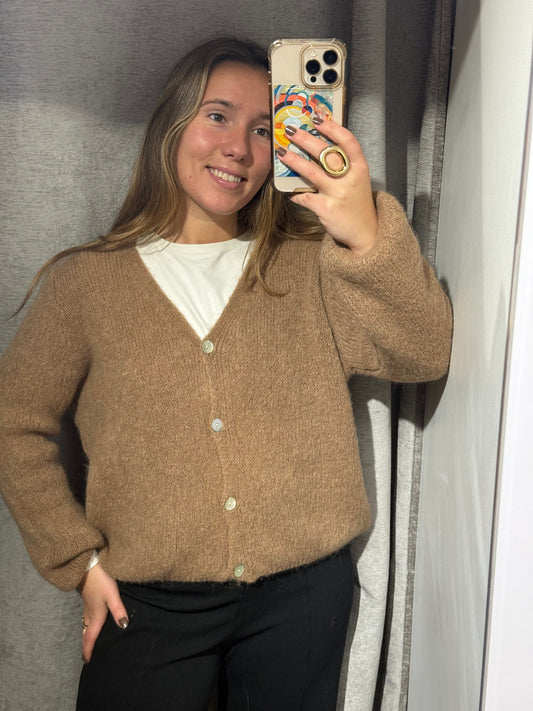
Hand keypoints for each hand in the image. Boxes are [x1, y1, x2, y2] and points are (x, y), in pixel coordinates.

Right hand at [78, 563, 128, 662]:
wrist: (87, 566)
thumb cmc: (101, 581)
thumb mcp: (112, 595)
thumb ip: (118, 610)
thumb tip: (124, 627)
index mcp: (95, 616)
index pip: (90, 638)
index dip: (89, 650)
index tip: (88, 662)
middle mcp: (89, 614)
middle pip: (86, 634)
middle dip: (87, 646)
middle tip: (88, 657)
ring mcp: (87, 607)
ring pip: (85, 627)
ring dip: (87, 637)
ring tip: (90, 644)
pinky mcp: (87, 600)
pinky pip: (86, 619)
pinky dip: (87, 627)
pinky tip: (92, 624)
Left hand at [276, 117, 377, 255]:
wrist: (366, 233)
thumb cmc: (357, 203)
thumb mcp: (357, 180)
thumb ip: (343, 165)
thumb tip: (318, 146)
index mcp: (360, 168)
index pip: (348, 141)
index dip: (332, 127)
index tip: (316, 117)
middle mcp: (350, 179)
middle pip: (325, 153)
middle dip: (305, 139)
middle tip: (289, 130)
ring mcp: (338, 194)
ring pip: (312, 172)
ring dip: (294, 160)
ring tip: (281, 152)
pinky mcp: (326, 209)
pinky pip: (306, 197)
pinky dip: (295, 193)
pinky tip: (288, 190)